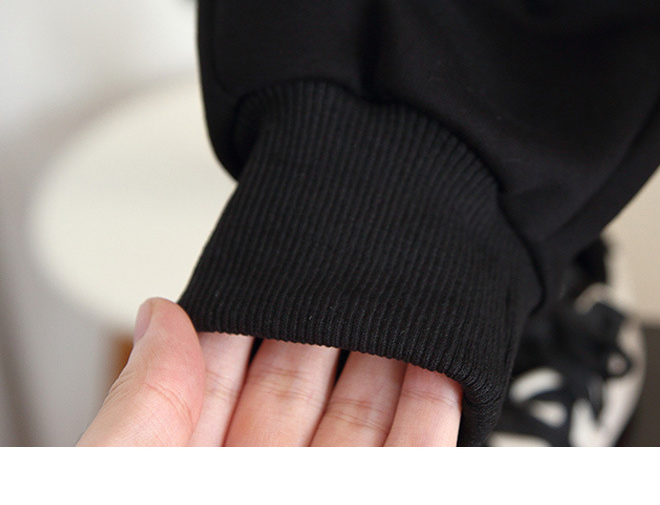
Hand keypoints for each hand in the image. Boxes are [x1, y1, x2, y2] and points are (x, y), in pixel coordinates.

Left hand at [77, 297, 461, 445]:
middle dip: (339, 324)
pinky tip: (442, 375)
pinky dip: (434, 419)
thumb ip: (143, 407)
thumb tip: (159, 317)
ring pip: (369, 423)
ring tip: (416, 307)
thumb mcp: (126, 475)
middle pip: (307, 388)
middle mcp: (258, 480)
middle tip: (365, 270)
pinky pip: (414, 463)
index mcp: (189, 469)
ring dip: (397, 362)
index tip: (286, 269)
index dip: (260, 316)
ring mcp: (322, 492)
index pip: (227, 375)